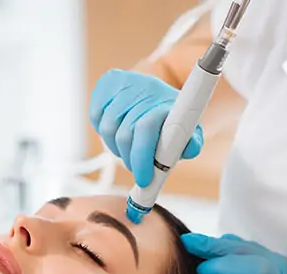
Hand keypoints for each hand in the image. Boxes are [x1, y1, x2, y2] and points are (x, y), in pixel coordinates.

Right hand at [89, 69, 203, 187]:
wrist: (156, 93)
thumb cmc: (171, 119)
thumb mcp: (188, 131)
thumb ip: (191, 144)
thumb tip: (188, 151)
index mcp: (166, 100)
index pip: (146, 128)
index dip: (141, 157)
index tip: (143, 179)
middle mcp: (145, 86)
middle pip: (124, 134)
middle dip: (129, 159)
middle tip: (136, 168)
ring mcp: (124, 82)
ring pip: (107, 129)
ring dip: (115, 148)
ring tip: (128, 150)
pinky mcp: (107, 82)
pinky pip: (95, 117)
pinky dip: (104, 132)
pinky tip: (117, 132)